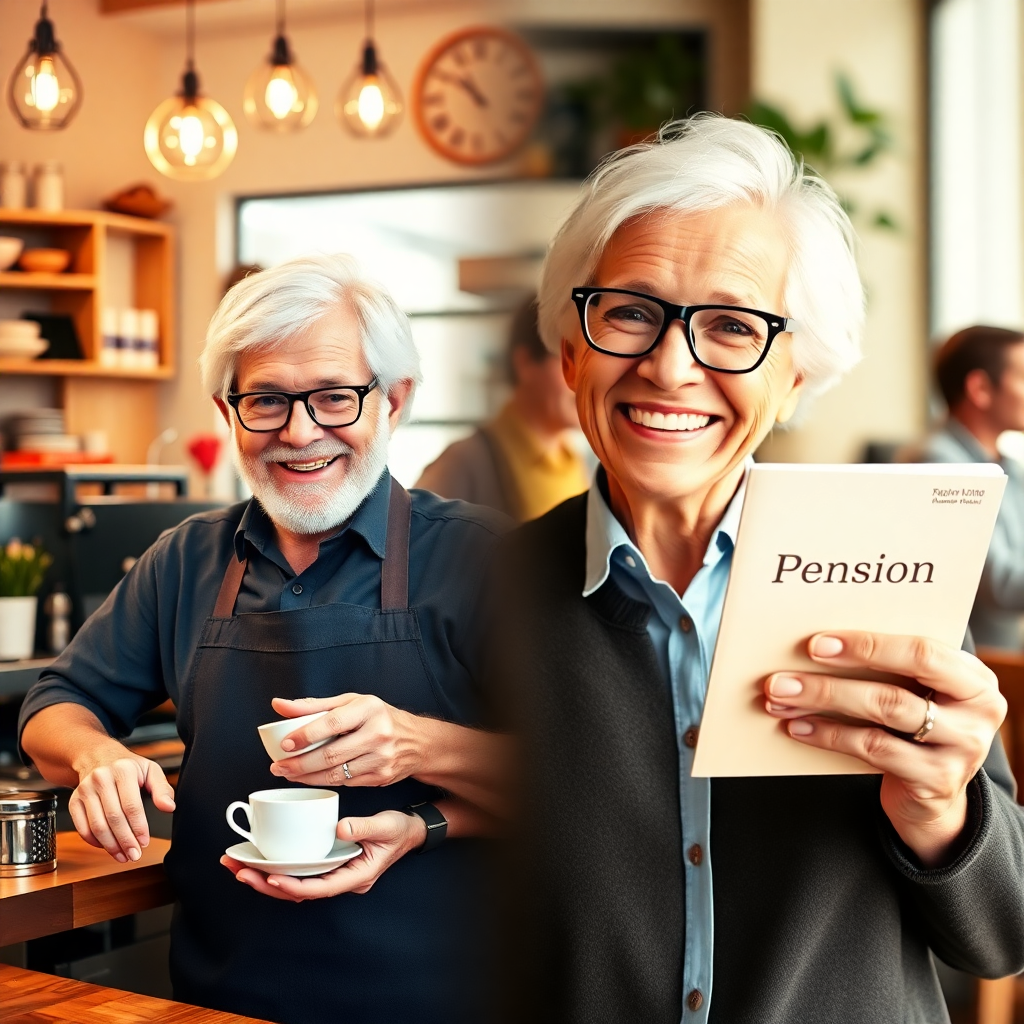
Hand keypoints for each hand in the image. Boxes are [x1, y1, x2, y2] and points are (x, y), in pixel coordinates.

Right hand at [69, 746, 175, 862]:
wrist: (97, 757)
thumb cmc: (128, 766)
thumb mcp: (150, 770)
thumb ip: (162, 789)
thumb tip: (169, 807)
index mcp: (123, 770)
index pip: (131, 805)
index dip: (138, 827)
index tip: (144, 842)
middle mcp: (101, 779)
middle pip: (114, 818)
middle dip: (125, 841)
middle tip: (135, 855)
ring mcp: (85, 791)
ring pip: (97, 826)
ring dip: (110, 845)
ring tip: (123, 856)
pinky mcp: (74, 801)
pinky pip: (82, 828)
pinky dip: (94, 842)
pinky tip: (107, 847)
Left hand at [220, 809, 425, 901]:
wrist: (408, 832)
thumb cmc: (399, 831)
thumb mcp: (387, 827)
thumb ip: (364, 828)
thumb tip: (339, 828)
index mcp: (355, 877)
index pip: (319, 889)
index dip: (294, 886)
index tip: (272, 877)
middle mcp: (340, 880)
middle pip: (298, 891)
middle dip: (266, 883)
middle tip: (239, 871)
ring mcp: (332, 875)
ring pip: (294, 884)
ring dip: (265, 877)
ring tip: (237, 866)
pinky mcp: (327, 865)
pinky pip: (298, 872)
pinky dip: (277, 867)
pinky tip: (259, 859)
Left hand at [268, 694, 421, 787]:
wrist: (418, 741)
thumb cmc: (379, 717)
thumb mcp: (351, 703)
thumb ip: (315, 705)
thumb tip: (279, 705)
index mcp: (369, 709)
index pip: (332, 723)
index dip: (305, 735)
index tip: (284, 745)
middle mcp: (378, 733)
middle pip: (331, 754)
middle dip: (299, 764)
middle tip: (278, 766)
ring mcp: (381, 758)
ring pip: (336, 774)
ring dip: (307, 777)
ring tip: (288, 773)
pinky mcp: (380, 777)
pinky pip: (346, 783)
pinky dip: (325, 782)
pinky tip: (311, 778)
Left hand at [764, 631, 1005, 865]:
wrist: (934, 791)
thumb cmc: (914, 722)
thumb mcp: (915, 689)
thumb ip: (886, 665)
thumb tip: (814, 642)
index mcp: (973, 676)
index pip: (921, 651)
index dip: (866, 646)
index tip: (815, 643)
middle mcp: (978, 711)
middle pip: (897, 690)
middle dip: (832, 681)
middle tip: (781, 677)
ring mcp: (962, 749)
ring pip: (882, 717)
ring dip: (823, 704)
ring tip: (780, 699)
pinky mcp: (938, 781)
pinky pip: (874, 751)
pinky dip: (829, 736)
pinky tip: (798, 727)